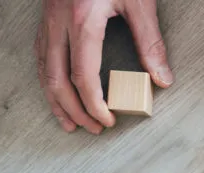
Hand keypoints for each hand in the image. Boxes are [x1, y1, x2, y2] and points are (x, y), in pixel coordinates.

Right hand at [35, 0, 173, 133]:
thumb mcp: (139, 1)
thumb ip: (150, 41)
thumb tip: (162, 78)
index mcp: (82, 21)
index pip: (83, 77)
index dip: (94, 105)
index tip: (107, 120)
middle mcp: (59, 23)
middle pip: (57, 80)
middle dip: (73, 110)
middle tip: (92, 129)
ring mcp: (48, 20)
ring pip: (43, 69)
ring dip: (55, 99)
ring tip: (69, 122)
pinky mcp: (47, 16)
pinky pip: (41, 55)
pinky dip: (48, 78)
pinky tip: (56, 90)